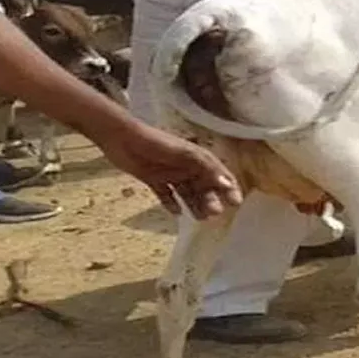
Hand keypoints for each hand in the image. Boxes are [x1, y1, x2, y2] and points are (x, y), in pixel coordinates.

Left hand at [95, 122, 243, 218]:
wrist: (123, 139)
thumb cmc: (157, 144)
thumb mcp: (186, 154)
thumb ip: (206, 168)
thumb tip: (227, 184)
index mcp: (197, 158)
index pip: (219, 173)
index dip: (229, 187)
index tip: (235, 203)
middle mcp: (187, 166)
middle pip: (204, 185)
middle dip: (211, 199)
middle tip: (213, 214)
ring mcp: (170, 173)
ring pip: (187, 192)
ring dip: (194, 204)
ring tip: (199, 219)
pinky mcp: (154, 179)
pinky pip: (166, 194)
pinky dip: (171, 203)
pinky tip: (176, 214)